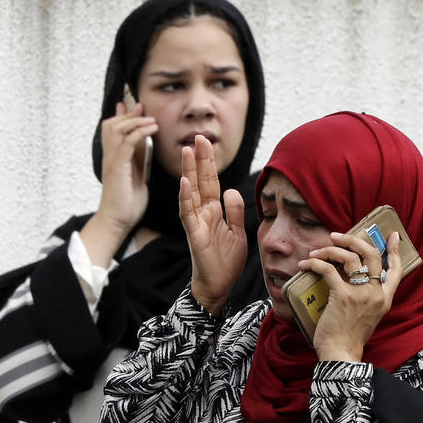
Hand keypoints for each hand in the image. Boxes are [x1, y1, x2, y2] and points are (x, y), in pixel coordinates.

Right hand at [96, 101, 158, 232]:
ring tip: (151, 119)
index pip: (113, 128)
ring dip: (135, 121)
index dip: (123, 115)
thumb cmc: (128, 201)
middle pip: (112, 124)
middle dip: (128, 114)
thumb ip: (138, 157)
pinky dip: (139, 132)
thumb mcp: (136, 174)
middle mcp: (110, 156)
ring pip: (117, 129)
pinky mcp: (117, 168)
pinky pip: (126, 143)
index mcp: (114, 157)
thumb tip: (144, 141)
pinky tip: (152, 129)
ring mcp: (112, 161)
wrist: (118, 220)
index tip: (137, 105)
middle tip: (143, 108)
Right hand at [179, 135, 247, 315]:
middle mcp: (203, 213)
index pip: (212, 182)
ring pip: (191, 193)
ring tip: (187, 151)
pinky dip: (186, 199)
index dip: (210, 163)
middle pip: (201, 182)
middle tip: (198, 136)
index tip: (206, 143)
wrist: (219, 286)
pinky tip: (184, 184)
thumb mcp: (238, 232)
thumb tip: (232, 189)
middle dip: (200, 160)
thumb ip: (234, 211)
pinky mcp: (194, 235)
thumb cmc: (225, 262)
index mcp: (215, 211)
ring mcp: (197, 223)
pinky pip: (188, 214)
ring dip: (189, 172)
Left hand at [299, 231, 403, 361]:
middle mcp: (376, 293)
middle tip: (338, 236)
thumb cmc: (349, 337)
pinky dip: (315, 263)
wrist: (341, 354)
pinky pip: (328, 270)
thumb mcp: (368, 316)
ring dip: (330, 250)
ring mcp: (360, 293)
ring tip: (317, 252)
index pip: (396, 270)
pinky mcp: (342, 295)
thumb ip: (367, 298)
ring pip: (350, 257)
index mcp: (385, 299)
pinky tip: (306, 264)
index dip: (394, 250)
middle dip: (353, 240)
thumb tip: (353, 280)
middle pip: (371, 254)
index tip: (392, 236)